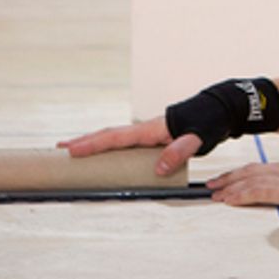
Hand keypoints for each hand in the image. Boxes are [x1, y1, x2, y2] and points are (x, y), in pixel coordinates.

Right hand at [56, 117, 202, 178]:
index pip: (116, 137)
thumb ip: (179, 150)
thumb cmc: (208, 122)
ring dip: (95, 144)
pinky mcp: (154, 140)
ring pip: (115, 139)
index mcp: (150, 130)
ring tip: (74, 151)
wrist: (219, 110)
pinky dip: (111, 148)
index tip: (71, 150)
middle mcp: (145, 130)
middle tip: (60, 149)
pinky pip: (126, 145)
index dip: (93, 144)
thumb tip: (159, 167)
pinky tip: (107, 156)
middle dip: (85, 141)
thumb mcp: (197, 138)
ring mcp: (148, 134)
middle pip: (109, 135)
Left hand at [207, 159, 278, 210]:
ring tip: (214, 192)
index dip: (241, 174)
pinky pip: (258, 192)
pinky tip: (230, 200)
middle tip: (210, 184)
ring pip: (250, 179)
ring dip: (229, 186)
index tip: (227, 180)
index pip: (261, 169)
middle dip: (229, 178)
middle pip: (250, 171)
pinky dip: (241, 194)